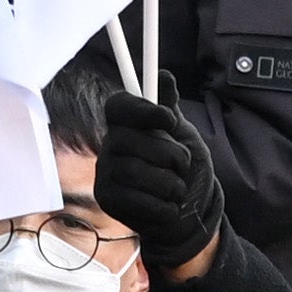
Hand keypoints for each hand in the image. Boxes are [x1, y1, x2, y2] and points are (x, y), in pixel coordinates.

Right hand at [97, 91, 225, 281]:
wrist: (187, 214)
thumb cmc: (181, 172)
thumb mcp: (183, 137)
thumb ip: (171, 110)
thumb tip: (165, 77)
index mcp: (125, 126)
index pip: (118, 106)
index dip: (142, 110)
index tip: (169, 120)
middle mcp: (110, 146)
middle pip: (130, 140)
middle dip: (168, 154)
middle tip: (183, 165)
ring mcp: (105, 173)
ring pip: (135, 172)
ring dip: (170, 182)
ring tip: (178, 189)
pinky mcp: (108, 200)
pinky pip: (137, 200)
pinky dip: (164, 205)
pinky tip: (169, 206)